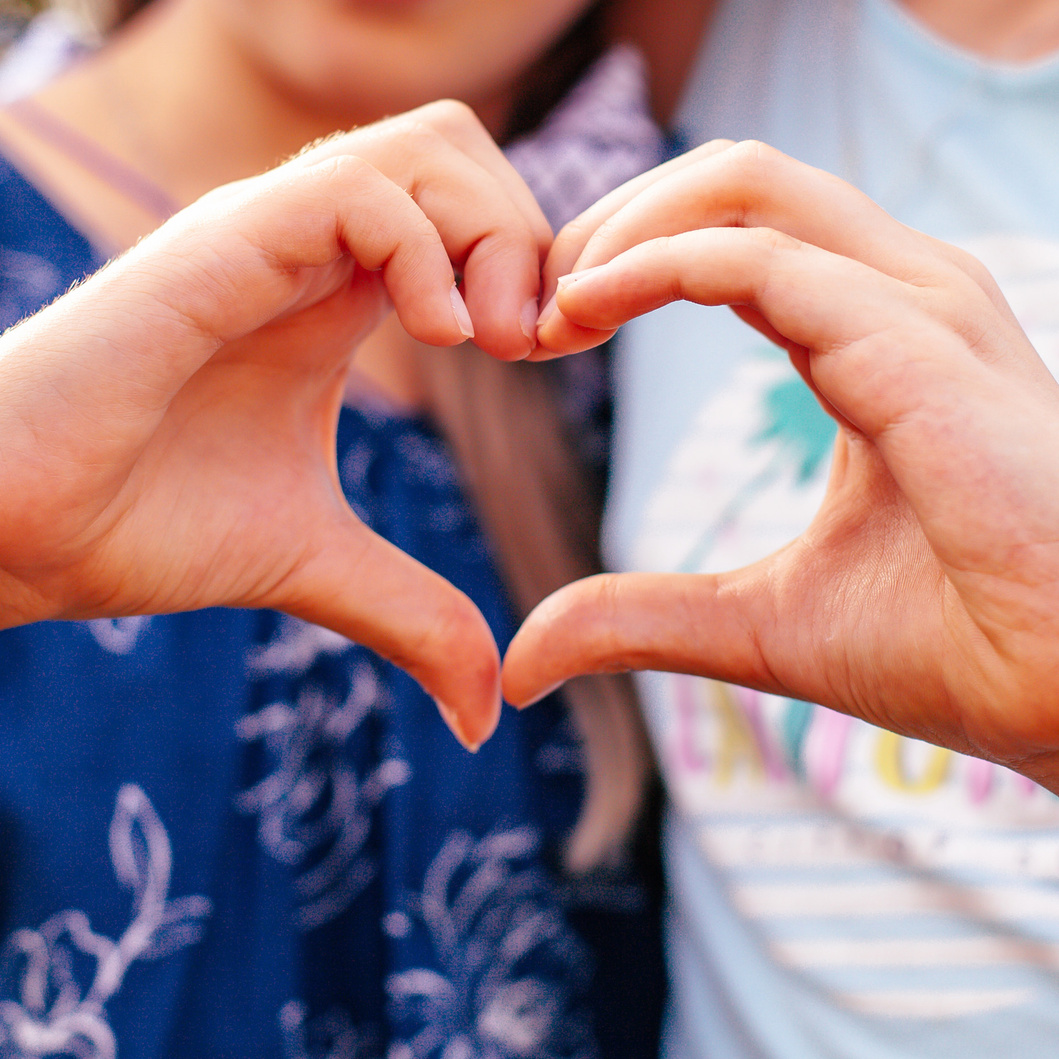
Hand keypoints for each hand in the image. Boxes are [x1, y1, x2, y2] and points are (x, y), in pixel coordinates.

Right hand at [0, 100, 550, 749]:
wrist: (18, 530)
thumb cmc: (146, 524)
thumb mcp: (321, 569)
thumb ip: (414, 616)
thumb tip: (484, 715)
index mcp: (339, 297)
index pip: (467, 212)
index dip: (535, 266)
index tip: (549, 356)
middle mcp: (311, 248)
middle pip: (461, 148)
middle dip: (531, 233)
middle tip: (532, 344)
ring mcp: (268, 236)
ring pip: (428, 144)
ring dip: (494, 233)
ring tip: (488, 343)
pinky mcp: (221, 248)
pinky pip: (357, 190)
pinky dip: (426, 251)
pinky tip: (437, 337)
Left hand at [503, 140, 1058, 788]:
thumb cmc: (949, 646)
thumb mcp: (755, 623)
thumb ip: (640, 616)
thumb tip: (523, 659)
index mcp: (869, 337)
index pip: (730, 235)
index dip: (622, 264)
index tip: (544, 332)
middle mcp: (899, 298)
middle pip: (730, 182)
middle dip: (611, 224)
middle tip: (529, 302)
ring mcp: (917, 309)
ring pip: (743, 189)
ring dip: (621, 234)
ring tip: (547, 309)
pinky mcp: (918, 345)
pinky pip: (764, 259)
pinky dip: (656, 265)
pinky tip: (585, 306)